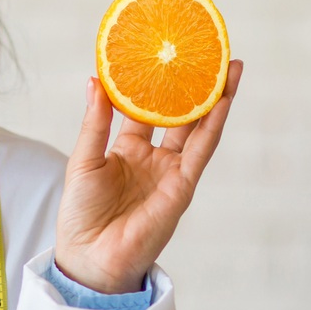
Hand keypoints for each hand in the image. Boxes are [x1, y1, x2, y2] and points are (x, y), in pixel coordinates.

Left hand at [52, 61, 242, 294]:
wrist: (90, 257)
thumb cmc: (81, 214)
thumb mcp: (83, 160)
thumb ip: (95, 122)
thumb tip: (95, 79)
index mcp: (127, 150)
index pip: (145, 109)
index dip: (153, 84)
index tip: (160, 54)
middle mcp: (153, 158)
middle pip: (179, 114)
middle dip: (194, 86)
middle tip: (207, 52)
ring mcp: (170, 171)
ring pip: (198, 128)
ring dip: (215, 98)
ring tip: (230, 67)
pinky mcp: (182, 186)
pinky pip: (201, 151)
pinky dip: (213, 124)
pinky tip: (222, 99)